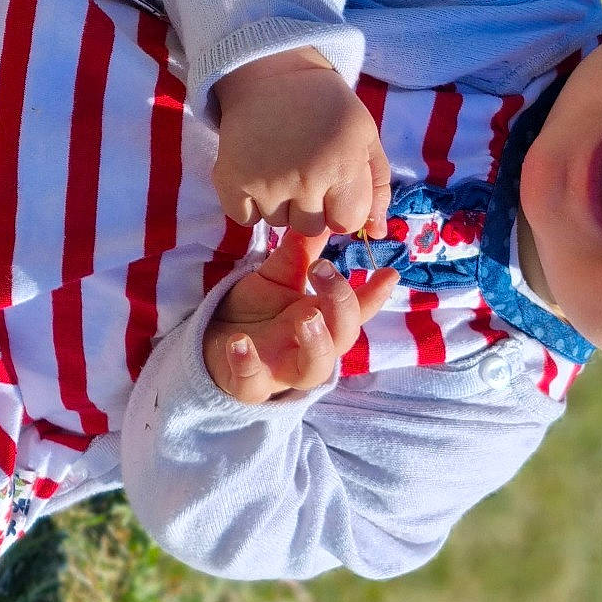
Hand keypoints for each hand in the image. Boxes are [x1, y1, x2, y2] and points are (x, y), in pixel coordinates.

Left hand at [204, 229, 399, 403]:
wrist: (213, 338)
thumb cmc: (256, 309)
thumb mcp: (278, 275)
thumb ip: (301, 251)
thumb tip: (326, 216)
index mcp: (320, 317)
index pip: (356, 308)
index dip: (375, 294)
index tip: (388, 272)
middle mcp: (309, 345)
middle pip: (344, 335)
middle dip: (341, 304)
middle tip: (323, 270)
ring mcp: (282, 369)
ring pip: (314, 368)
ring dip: (316, 343)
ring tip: (305, 317)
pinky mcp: (249, 385)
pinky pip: (253, 384)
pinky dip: (248, 365)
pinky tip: (239, 343)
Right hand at [211, 47, 391, 237]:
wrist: (272, 74)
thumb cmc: (326, 106)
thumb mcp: (365, 137)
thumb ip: (376, 188)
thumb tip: (376, 234)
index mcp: (343, 165)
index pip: (346, 223)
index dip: (342, 207)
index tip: (334, 186)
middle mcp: (305, 178)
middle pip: (311, 228)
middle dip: (312, 207)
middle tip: (305, 172)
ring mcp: (265, 182)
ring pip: (277, 223)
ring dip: (281, 204)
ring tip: (281, 168)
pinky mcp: (231, 180)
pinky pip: (245, 218)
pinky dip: (250, 204)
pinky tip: (258, 174)